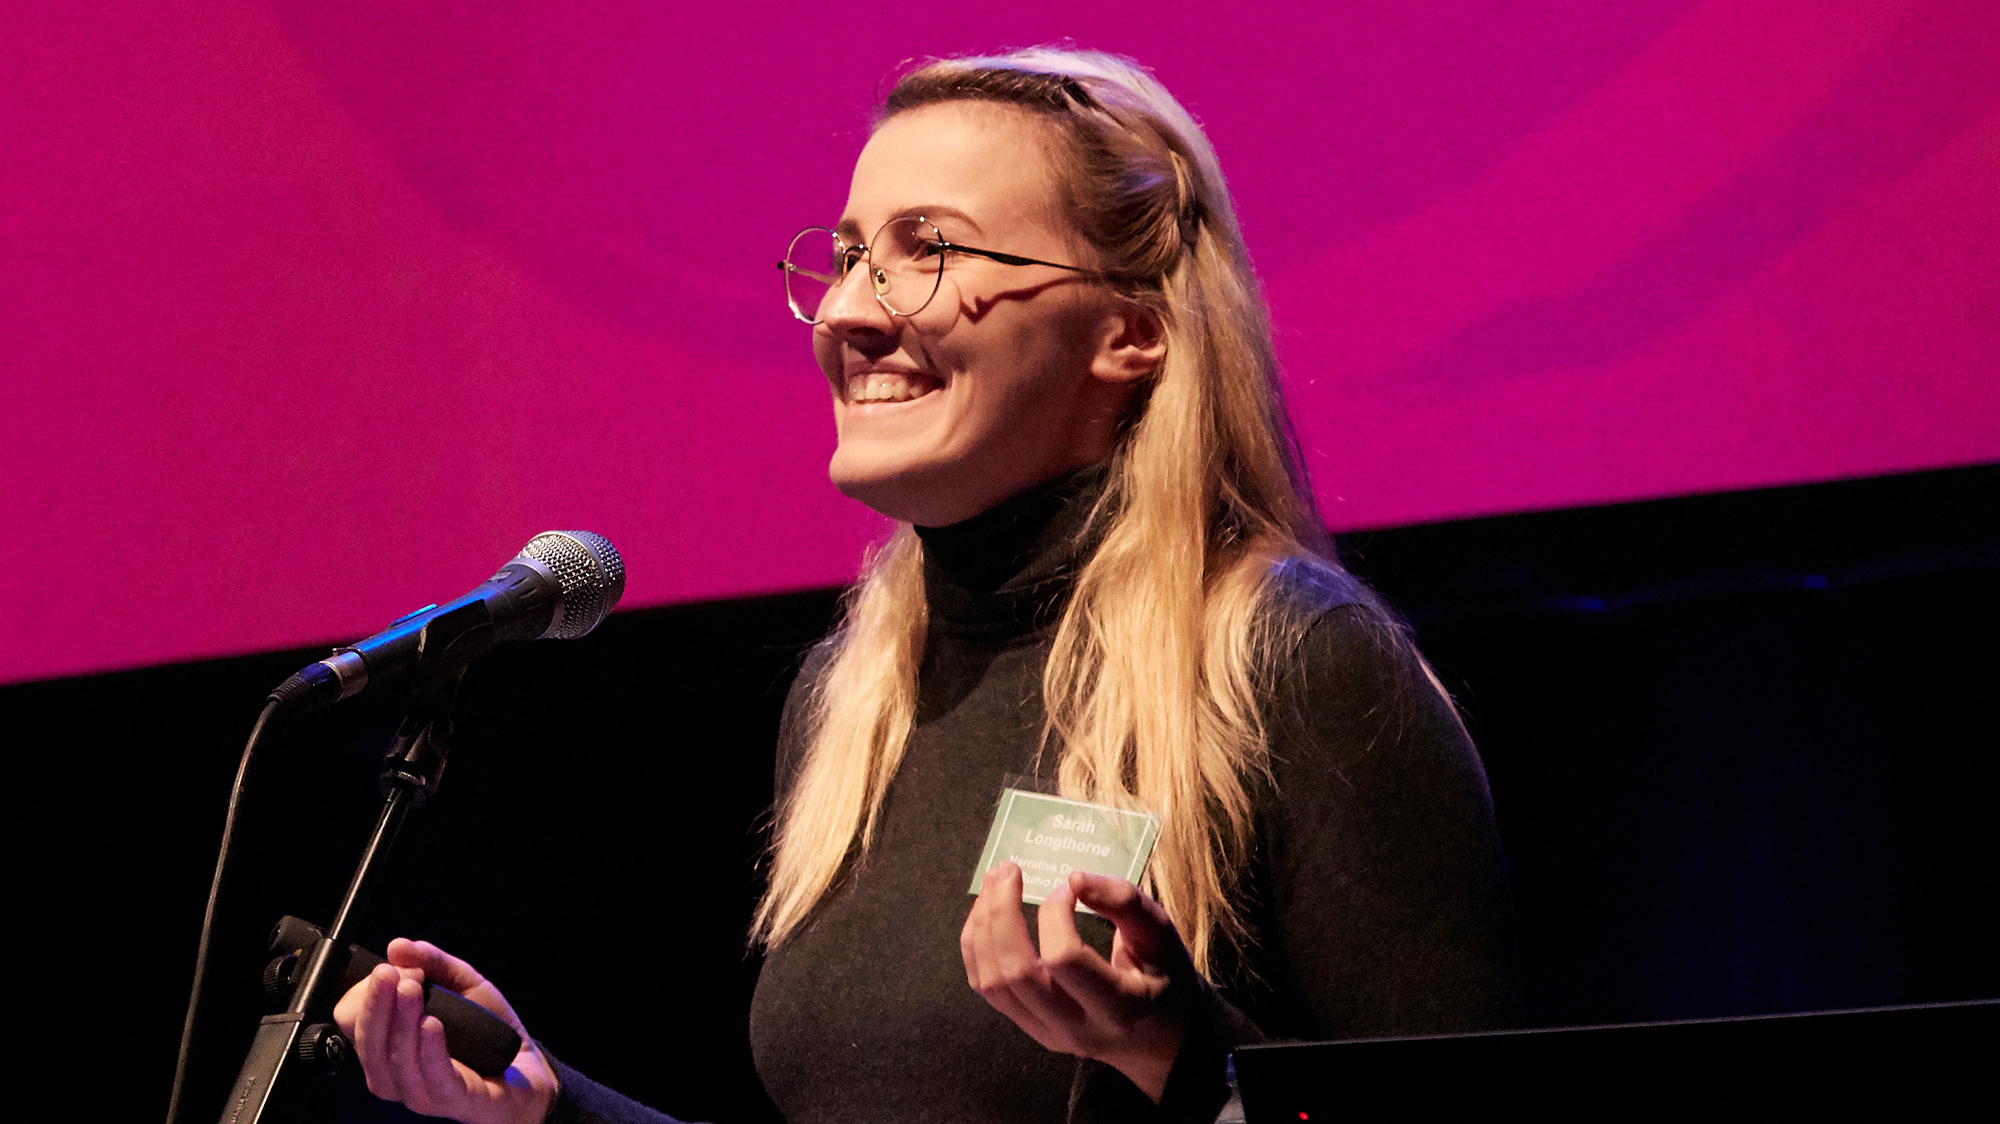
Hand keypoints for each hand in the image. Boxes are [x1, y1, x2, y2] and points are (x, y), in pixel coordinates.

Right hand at [331, 938, 557, 1123]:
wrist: (528, 1066)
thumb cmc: (484, 1031)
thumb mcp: (462, 984)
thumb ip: (432, 962)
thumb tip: (398, 945)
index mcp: (389, 1047)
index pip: (352, 1027)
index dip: (361, 998)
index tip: (384, 970)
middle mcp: (398, 1074)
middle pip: (370, 1046)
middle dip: (376, 1006)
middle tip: (388, 974)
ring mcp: (423, 1092)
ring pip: (397, 1063)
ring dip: (401, 1023)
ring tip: (412, 990)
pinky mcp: (456, 1101)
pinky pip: (435, 1079)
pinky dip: (429, 1051)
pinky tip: (432, 1024)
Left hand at [961, 864, 1193, 1101]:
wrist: (1162, 1037)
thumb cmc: (1165, 977)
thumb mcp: (1163, 935)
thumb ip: (1125, 902)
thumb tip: (1073, 877)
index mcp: (1118, 1006)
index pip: (1065, 958)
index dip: (1056, 913)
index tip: (1069, 887)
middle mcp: (1077, 1027)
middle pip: (1016, 973)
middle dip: (1000, 913)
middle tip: (1008, 868)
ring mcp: (1048, 1033)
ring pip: (992, 983)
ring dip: (982, 927)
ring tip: (993, 884)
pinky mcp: (1031, 1028)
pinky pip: (987, 989)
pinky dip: (977, 947)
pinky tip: (986, 914)